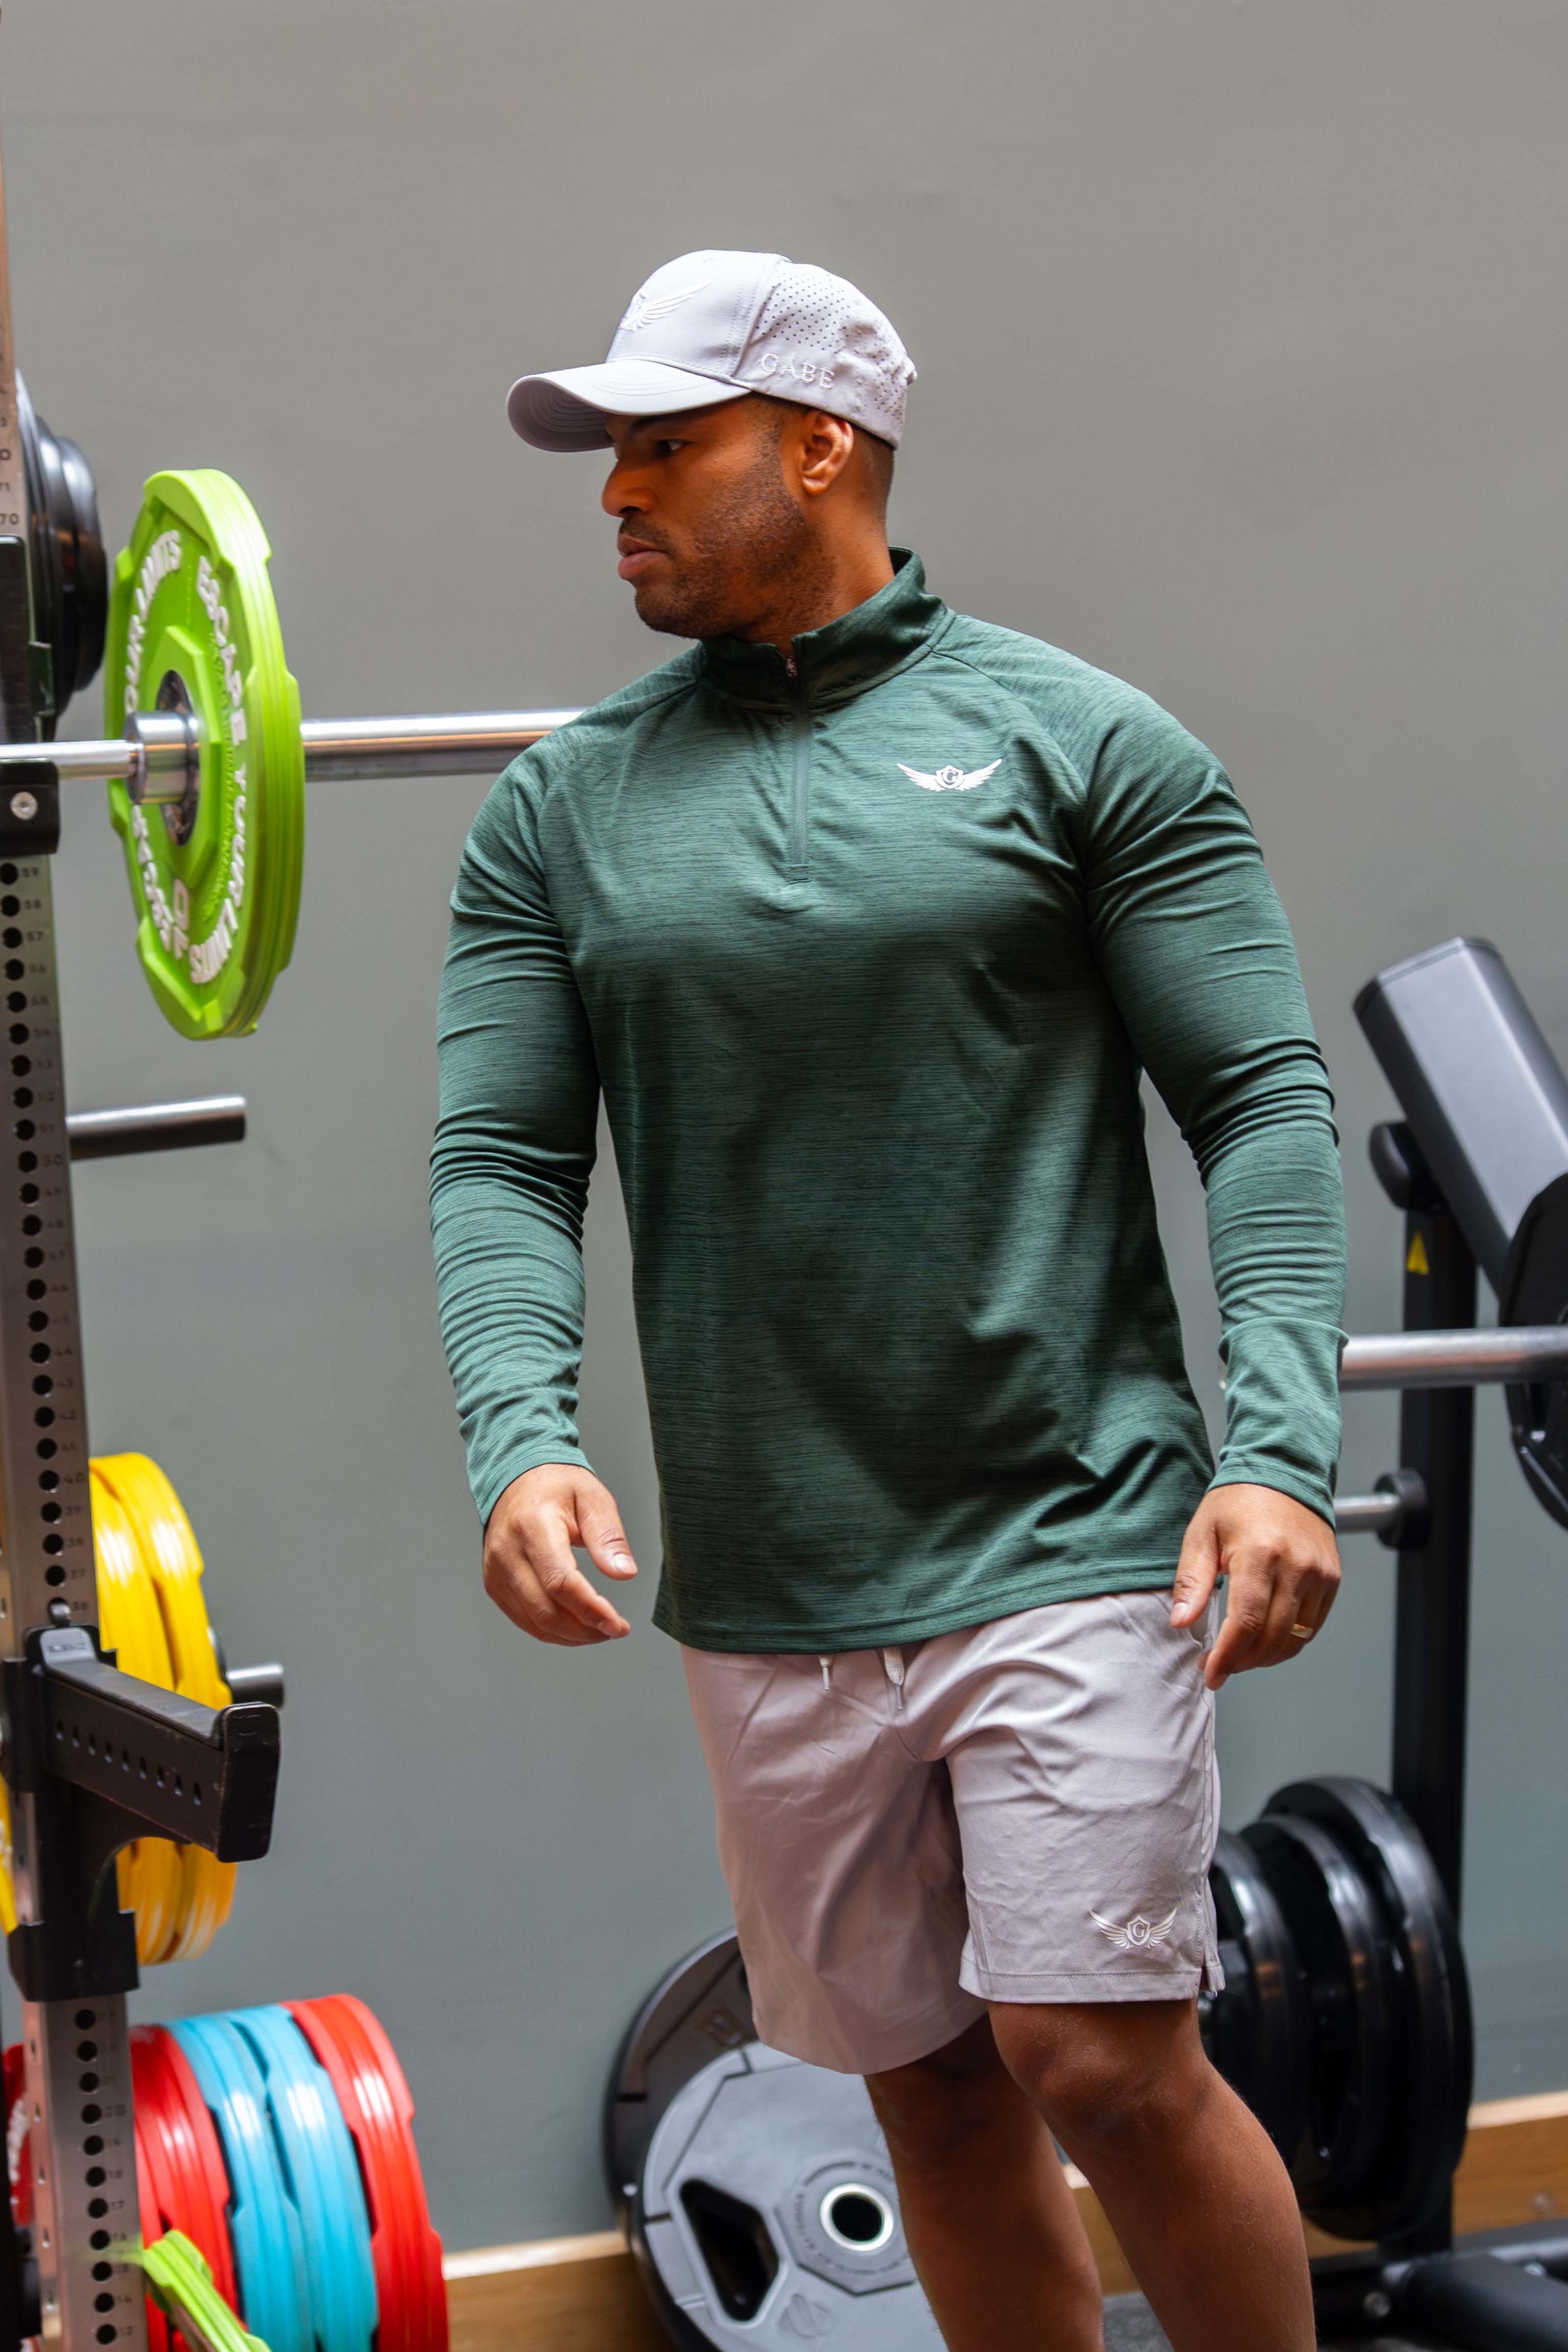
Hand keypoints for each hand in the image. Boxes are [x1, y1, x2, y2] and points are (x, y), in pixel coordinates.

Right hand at [482, 1464, 638, 1645]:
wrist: (517, 1477)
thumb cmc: (557, 1485)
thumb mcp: (593, 1498)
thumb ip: (608, 1536)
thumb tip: (624, 1573)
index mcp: (532, 1526)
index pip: (560, 1582)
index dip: (591, 1610)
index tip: (618, 1625)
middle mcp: (507, 1552)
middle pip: (545, 1610)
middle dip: (585, 1630)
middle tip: (615, 1630)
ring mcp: (496, 1571)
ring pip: (534, 1622)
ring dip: (571, 1636)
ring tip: (600, 1630)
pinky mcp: (494, 1583)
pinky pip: (523, 1619)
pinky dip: (552, 1630)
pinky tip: (575, 1626)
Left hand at [1170, 1483, 1339, 1690]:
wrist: (1283, 1474)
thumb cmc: (1237, 1503)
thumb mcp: (1203, 1533)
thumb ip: (1192, 1580)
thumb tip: (1181, 1622)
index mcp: (1260, 1554)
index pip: (1245, 1622)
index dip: (1227, 1656)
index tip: (1211, 1674)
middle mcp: (1296, 1566)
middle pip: (1271, 1637)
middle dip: (1243, 1661)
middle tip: (1220, 1667)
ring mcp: (1319, 1574)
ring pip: (1295, 1638)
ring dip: (1266, 1657)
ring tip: (1239, 1656)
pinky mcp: (1331, 1579)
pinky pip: (1312, 1627)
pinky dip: (1288, 1642)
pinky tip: (1265, 1642)